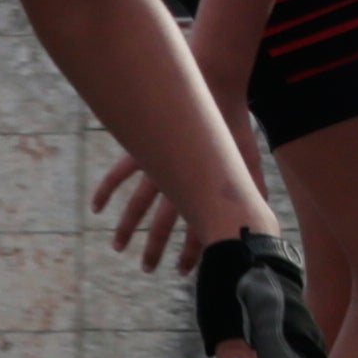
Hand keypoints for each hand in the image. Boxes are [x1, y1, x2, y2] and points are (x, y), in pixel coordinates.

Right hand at [92, 123, 274, 275]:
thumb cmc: (235, 126)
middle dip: (153, 250)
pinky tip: (96, 208)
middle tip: (147, 268)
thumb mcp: (250, 161)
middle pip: (161, 225)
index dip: (190, 254)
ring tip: (118, 247)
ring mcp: (156, 165)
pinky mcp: (142, 150)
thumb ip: (253, 189)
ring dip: (126, 228)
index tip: (184, 271)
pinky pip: (119, 173)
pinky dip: (106, 189)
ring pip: (136, 205)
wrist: (215, 86)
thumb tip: (261, 215)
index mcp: (204, 189)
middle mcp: (177, 182)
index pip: (196, 231)